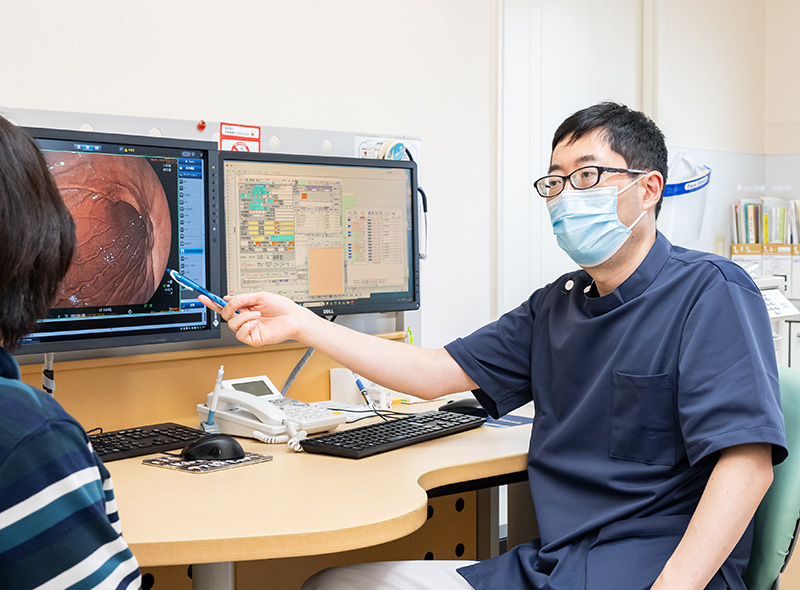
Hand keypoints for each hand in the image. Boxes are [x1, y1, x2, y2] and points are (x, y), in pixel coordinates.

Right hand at [198, 291, 313, 346]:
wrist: (294, 318)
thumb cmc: (282, 307)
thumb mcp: (260, 296)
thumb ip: (243, 298)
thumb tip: (228, 298)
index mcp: (246, 307)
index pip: (225, 305)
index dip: (213, 302)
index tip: (203, 296)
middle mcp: (245, 318)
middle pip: (225, 315)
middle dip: (230, 308)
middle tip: (240, 304)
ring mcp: (249, 329)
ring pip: (232, 325)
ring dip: (243, 317)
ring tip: (257, 314)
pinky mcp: (253, 339)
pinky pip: (240, 335)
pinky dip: (246, 326)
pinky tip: (256, 322)